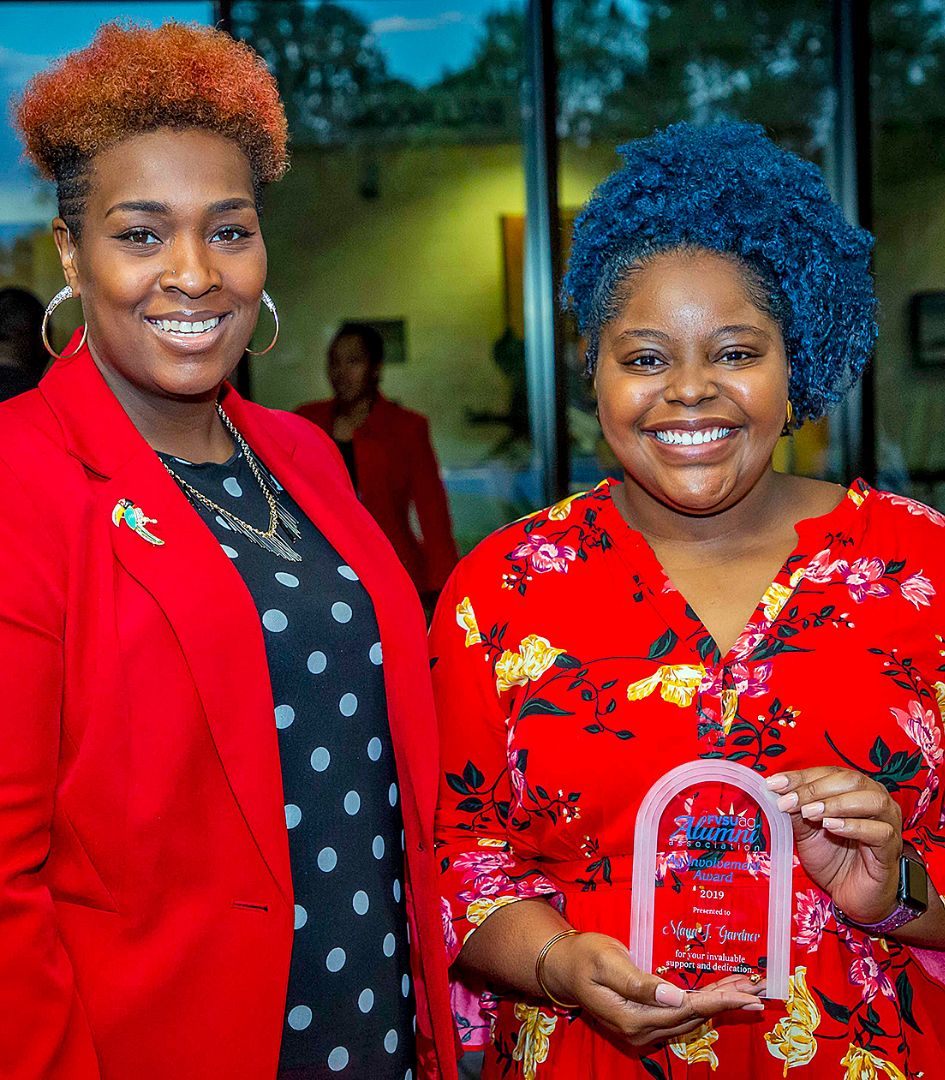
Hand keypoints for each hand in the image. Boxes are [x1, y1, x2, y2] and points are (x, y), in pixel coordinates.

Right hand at [540, 932, 763, 1046]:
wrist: (564, 967)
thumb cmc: (584, 956)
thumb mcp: (607, 962)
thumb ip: (639, 982)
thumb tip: (674, 997)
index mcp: (633, 1018)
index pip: (686, 1010)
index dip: (717, 1002)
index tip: (744, 994)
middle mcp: (642, 1030)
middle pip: (694, 1016)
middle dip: (727, 1002)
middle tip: (757, 989)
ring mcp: (644, 1028)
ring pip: (692, 1016)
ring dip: (719, 1001)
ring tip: (748, 987)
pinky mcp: (646, 1019)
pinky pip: (682, 1012)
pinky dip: (704, 1001)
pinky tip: (721, 991)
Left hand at [767, 767, 902, 924]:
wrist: (851, 894)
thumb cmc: (832, 857)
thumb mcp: (806, 831)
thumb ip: (795, 810)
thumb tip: (775, 791)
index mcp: (855, 789)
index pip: (829, 773)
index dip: (801, 776)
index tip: (774, 783)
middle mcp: (876, 799)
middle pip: (851, 781)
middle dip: (815, 789)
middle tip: (789, 801)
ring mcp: (888, 823)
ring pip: (871, 800)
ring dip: (836, 803)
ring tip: (810, 813)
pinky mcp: (891, 848)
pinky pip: (879, 831)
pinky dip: (853, 826)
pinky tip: (831, 827)